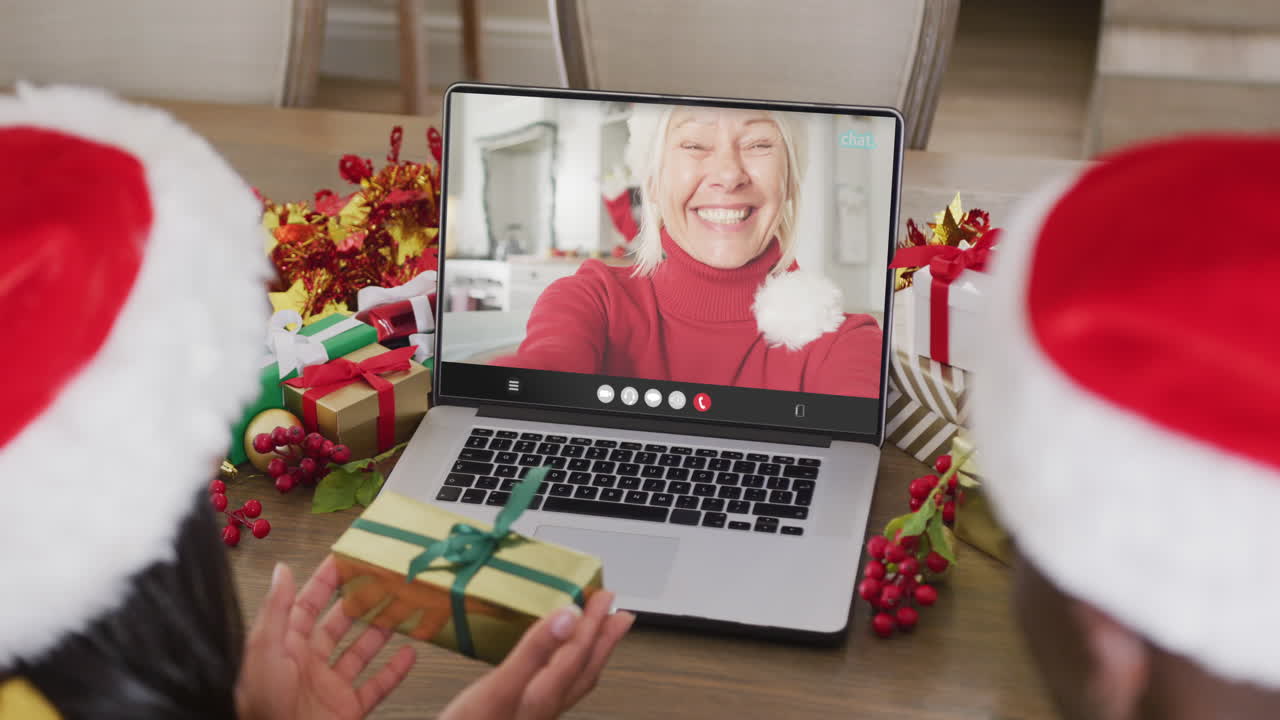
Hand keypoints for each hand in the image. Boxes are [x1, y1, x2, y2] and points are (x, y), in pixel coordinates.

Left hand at [236, 556, 416, 719]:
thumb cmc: (261, 709)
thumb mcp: (264, 651)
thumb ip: (276, 610)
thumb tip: (282, 572)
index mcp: (285, 647)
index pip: (307, 605)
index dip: (326, 581)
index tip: (345, 560)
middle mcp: (308, 665)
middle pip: (339, 625)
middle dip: (360, 602)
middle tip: (382, 581)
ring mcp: (329, 687)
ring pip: (360, 652)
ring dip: (381, 631)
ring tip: (400, 610)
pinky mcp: (347, 709)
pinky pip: (376, 687)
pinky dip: (395, 671)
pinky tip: (409, 654)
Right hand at [440, 590, 633, 719]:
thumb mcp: (499, 686)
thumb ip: (535, 651)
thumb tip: (569, 618)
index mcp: (544, 694)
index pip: (578, 651)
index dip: (591, 621)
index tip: (601, 596)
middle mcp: (546, 706)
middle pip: (584, 668)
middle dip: (603, 639)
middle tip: (620, 613)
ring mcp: (536, 714)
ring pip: (575, 680)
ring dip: (591, 653)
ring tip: (601, 634)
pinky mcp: (522, 716)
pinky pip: (558, 686)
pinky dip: (567, 667)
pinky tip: (555, 664)